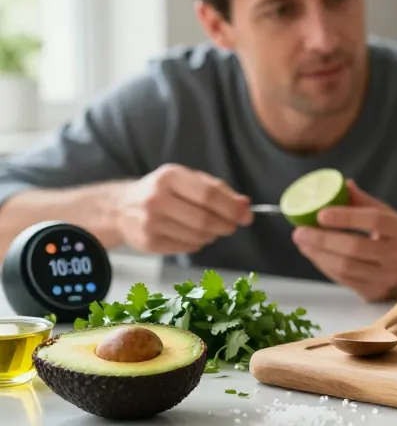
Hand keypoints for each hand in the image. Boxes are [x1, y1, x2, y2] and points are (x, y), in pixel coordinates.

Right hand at [115, 163, 252, 254]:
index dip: (232, 208)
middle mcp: (156, 199)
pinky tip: (191, 235)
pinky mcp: (148, 242)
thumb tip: (245, 207)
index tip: (246, 216)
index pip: (209, 195)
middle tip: (231, 226)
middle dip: (225, 225)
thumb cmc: (164, 191)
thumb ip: (219, 191)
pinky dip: (197, 244)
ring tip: (209, 229)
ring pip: (198, 236)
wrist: (122, 207)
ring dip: (212, 235)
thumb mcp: (188, 181)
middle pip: (204, 219)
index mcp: (169, 177)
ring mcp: (150, 222)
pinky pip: (186, 247)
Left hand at [291, 180, 396, 301]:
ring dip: (318, 255)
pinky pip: (343, 279)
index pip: (374, 221)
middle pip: (355, 248)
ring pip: (345, 267)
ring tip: (302, 243)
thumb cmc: (396, 239)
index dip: (346, 217)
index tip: (321, 214)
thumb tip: (342, 185)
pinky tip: (314, 255)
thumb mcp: (389, 217)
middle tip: (300, 232)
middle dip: (323, 240)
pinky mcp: (373, 292)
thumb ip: (364, 202)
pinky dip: (324, 266)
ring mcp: (386, 278)